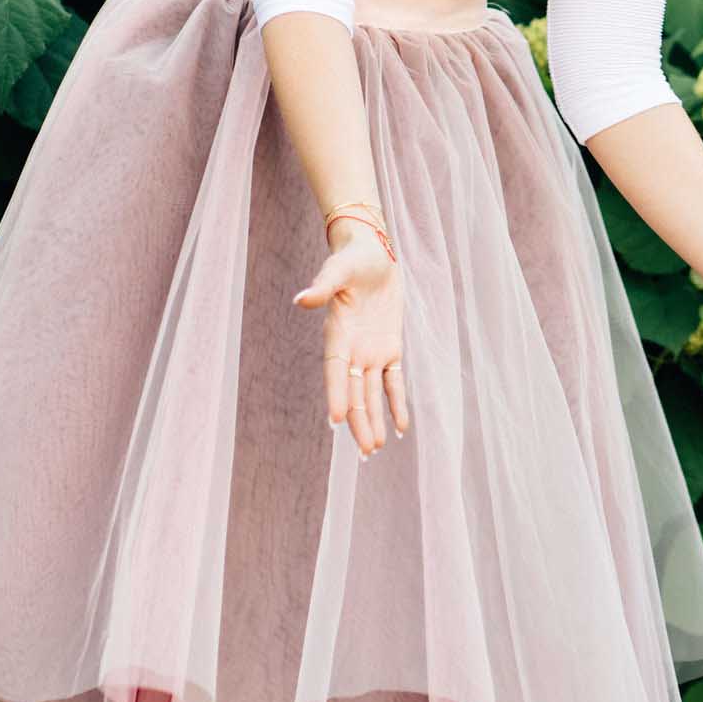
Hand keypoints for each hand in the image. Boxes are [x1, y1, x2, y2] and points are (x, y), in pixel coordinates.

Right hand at [292, 222, 408, 455]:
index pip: (336, 371)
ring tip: (374, 448)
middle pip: (355, 391)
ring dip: (374, 419)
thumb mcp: (338, 269)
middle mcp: (353, 348)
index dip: (337, 394)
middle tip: (364, 450)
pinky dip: (397, 402)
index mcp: (338, 333)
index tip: (336, 420)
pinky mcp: (391, 347)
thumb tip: (302, 300)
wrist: (372, 251)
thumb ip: (323, 286)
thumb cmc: (352, 258)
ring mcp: (371, 351)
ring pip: (373, 393)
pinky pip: (394, 381)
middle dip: (359, 420)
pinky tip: (400, 427)